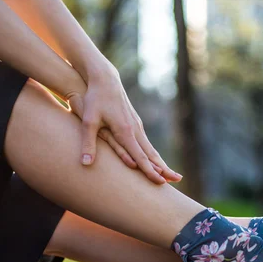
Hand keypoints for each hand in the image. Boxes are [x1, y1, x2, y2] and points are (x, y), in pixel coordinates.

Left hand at [67, 66, 181, 184]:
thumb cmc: (95, 99)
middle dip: (164, 169)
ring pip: (150, 148)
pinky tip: (156, 159)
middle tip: (177, 180)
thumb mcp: (88, 121)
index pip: (140, 157)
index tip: (160, 182)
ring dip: (161, 162)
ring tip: (171, 173)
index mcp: (125, 131)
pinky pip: (146, 142)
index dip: (150, 171)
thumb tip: (85, 164)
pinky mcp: (135, 122)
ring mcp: (136, 126)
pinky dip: (153, 154)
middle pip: (152, 154)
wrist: (105, 78)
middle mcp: (135, 130)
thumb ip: (88, 144)